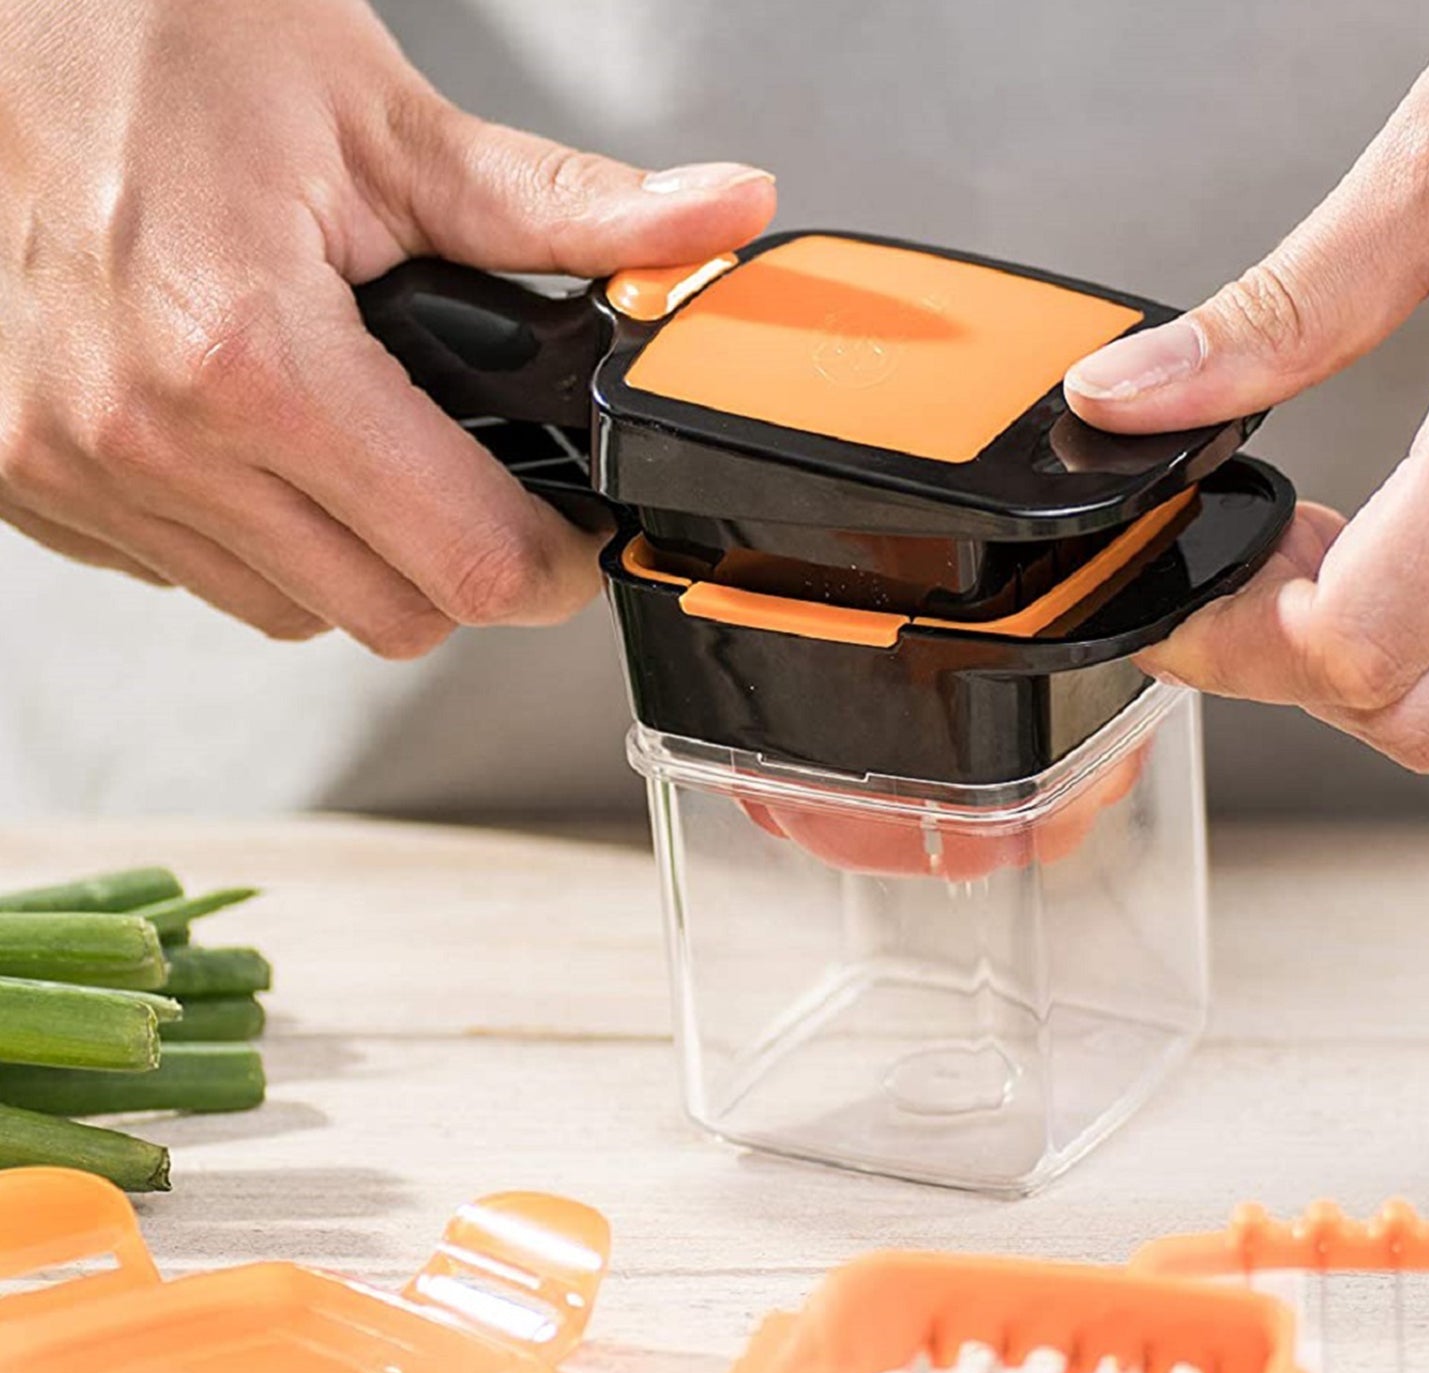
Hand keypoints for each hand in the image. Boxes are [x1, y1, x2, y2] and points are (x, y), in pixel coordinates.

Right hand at [0, 0, 774, 655]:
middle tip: (481, 486)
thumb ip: (566, 207)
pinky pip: (195, 575)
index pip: (463, 563)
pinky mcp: (24, 483)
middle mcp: (146, 435)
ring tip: (363, 443)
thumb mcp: (385, 123)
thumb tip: (717, 219)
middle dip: (464, 567)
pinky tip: (258, 443)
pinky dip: (255, 537)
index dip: (552, 566)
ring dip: (357, 557)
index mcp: (251, 353)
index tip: (571, 535)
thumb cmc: (157, 40)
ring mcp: (70, 471)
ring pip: (293, 612)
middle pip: (389, 617)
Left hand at [1064, 0, 1428, 771]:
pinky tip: (1419, 548)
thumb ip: (1292, 305)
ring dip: (1379, 661)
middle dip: (1292, 663)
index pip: (1358, 641)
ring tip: (1330, 544)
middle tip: (1250, 556)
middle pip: (1417, 714)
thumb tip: (1132, 399)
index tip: (1175, 589)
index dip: (1227, 641)